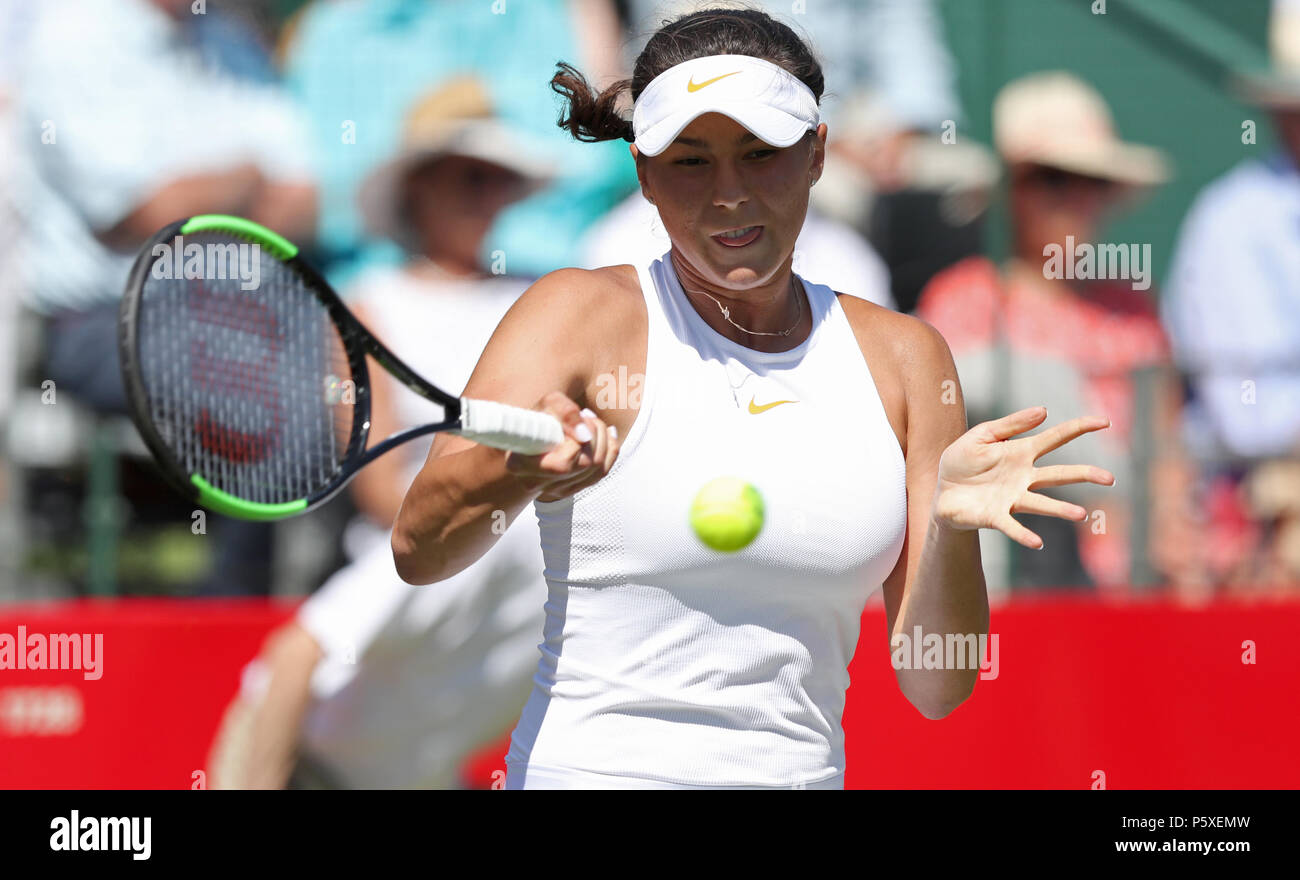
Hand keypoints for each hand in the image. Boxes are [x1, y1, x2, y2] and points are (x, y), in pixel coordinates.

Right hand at [504, 391, 619, 501]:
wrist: (535, 432)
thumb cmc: (541, 415)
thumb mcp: (549, 403)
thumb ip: (566, 413)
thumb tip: (585, 436)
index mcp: (521, 464)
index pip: (563, 463)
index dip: (578, 440)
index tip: (580, 416)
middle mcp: (535, 483)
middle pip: (585, 465)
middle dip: (595, 434)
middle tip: (587, 415)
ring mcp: (553, 490)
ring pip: (596, 471)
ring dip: (603, 440)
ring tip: (592, 422)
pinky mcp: (569, 490)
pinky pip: (601, 474)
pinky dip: (610, 451)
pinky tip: (607, 434)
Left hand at [932, 406, 1114, 548]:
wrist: (940, 490)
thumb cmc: (963, 461)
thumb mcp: (982, 435)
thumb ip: (1011, 424)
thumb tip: (1044, 411)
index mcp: (1021, 453)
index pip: (1056, 438)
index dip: (1079, 428)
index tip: (1105, 422)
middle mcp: (1024, 478)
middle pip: (1060, 475)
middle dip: (1085, 475)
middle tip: (1110, 478)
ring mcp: (1012, 499)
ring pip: (1042, 503)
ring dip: (1060, 509)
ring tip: (1080, 514)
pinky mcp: (995, 517)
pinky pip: (1012, 526)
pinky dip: (1024, 535)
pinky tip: (1037, 543)